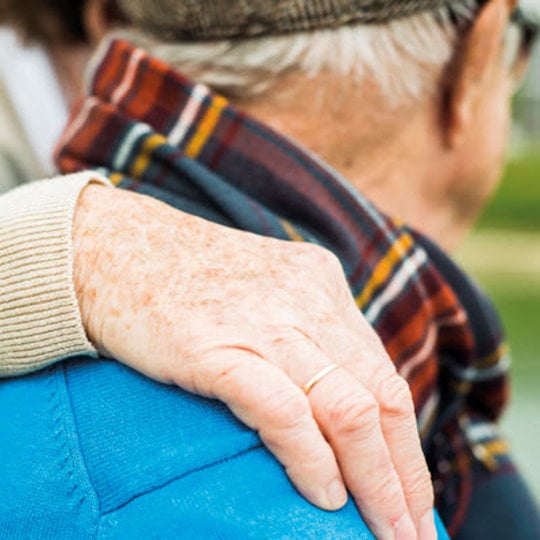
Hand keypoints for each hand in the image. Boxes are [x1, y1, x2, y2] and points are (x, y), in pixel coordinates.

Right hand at [73, 184, 435, 539]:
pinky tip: (325, 497)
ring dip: (376, 482)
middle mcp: (306, 298)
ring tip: (388, 533)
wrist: (111, 248)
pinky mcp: (217, 345)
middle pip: (381, 396)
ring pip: (347, 408)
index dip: (404, 442)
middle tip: (414, 533)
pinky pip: (284, 410)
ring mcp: (265, 320)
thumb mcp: (261, 296)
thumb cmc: (183, 280)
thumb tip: (332, 409)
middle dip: (405, 475)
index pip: (383, 374)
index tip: (411, 492)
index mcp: (321, 285)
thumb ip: (302, 337)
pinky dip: (312, 461)